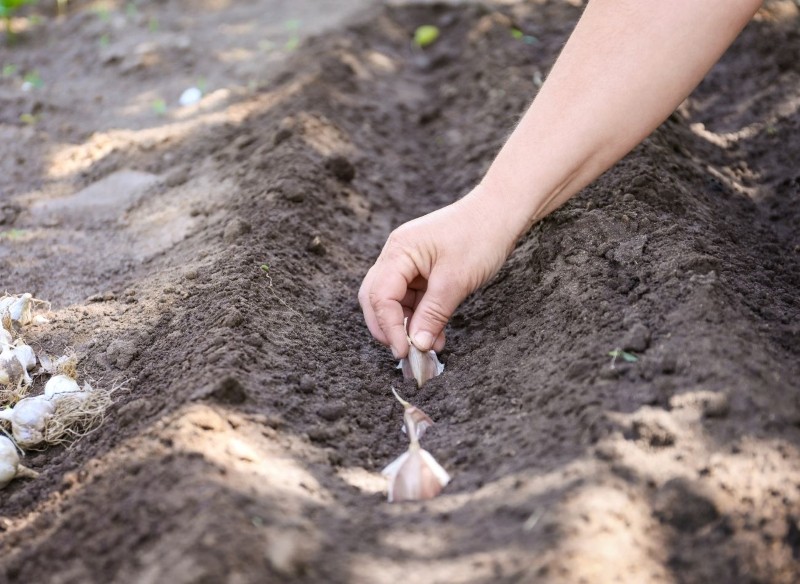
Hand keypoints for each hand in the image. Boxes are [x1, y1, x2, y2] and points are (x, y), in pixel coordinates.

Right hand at [359, 186, 515, 357]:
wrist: (501, 213)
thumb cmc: (479, 236)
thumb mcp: (455, 280)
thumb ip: (432, 314)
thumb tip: (418, 345)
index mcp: (398, 252)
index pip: (379, 296)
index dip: (389, 327)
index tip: (405, 351)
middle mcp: (397, 256)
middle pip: (377, 299)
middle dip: (388, 328)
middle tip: (406, 353)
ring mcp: (409, 262)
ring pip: (395, 302)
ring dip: (407, 327)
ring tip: (428, 348)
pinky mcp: (422, 270)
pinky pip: (413, 299)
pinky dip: (421, 318)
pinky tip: (435, 335)